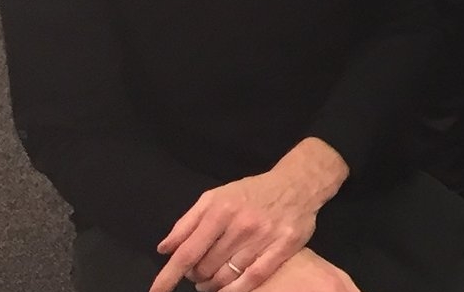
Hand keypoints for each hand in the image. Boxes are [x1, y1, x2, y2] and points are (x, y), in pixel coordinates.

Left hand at [150, 140, 344, 291]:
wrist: (298, 183)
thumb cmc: (252, 192)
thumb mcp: (215, 197)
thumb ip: (187, 222)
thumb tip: (165, 249)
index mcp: (221, 210)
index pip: (187, 252)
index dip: (168, 276)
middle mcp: (241, 225)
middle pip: (205, 268)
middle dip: (196, 275)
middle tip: (199, 271)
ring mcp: (263, 238)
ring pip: (226, 277)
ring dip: (212, 285)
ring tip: (210, 281)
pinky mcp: (283, 248)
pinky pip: (252, 279)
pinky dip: (235, 290)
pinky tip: (227, 289)